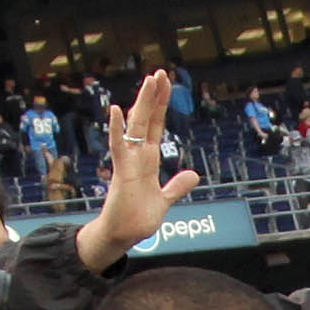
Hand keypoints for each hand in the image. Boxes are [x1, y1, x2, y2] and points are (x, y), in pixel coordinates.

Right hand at [78, 71, 201, 271]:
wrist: (122, 236)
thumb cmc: (137, 219)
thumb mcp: (164, 200)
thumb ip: (177, 186)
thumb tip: (194, 175)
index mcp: (148, 159)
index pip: (156, 126)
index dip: (162, 105)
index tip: (166, 83)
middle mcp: (137, 156)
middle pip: (147, 120)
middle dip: (154, 96)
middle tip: (160, 72)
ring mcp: (128, 162)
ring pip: (135, 127)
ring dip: (142, 104)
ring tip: (148, 80)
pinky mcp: (121, 172)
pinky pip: (118, 147)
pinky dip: (116, 129)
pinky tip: (115, 110)